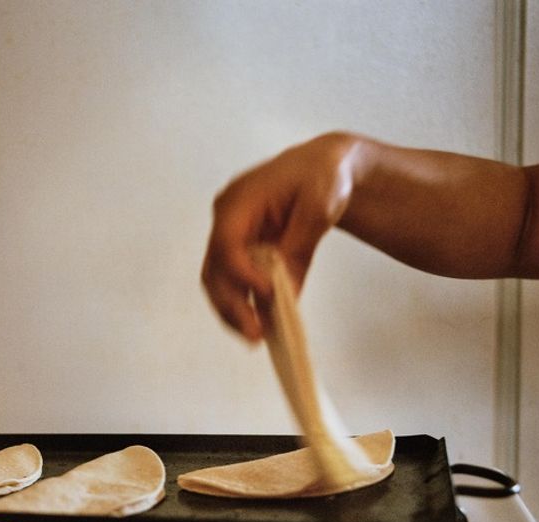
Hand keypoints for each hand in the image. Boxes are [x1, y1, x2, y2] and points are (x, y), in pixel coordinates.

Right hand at [201, 132, 361, 340]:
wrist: (324, 168)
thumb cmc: (323, 177)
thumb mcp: (319, 208)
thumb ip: (298, 249)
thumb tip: (285, 294)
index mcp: (238, 199)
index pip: (226, 243)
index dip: (242, 274)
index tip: (267, 294)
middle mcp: (224, 218)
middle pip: (214, 269)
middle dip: (232, 305)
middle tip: (255, 335)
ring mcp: (228, 236)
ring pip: (217, 282)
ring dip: (233, 312)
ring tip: (256, 337)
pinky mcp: (238, 252)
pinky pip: (232, 283)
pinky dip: (244, 305)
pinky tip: (261, 325)